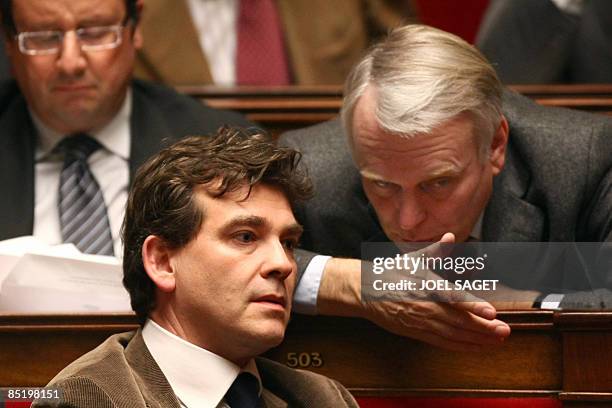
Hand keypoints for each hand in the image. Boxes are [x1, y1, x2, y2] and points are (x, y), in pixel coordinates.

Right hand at [317, 233, 510, 350]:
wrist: (364, 291)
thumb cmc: (390, 273)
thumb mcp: (412, 259)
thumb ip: (435, 250)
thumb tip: (450, 235)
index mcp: (426, 286)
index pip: (453, 297)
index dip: (473, 306)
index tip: (492, 311)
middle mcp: (425, 306)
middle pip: (459, 321)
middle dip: (484, 328)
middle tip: (505, 331)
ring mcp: (420, 322)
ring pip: (453, 335)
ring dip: (477, 340)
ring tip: (497, 341)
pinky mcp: (416, 332)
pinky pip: (442, 342)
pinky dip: (461, 346)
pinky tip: (475, 347)